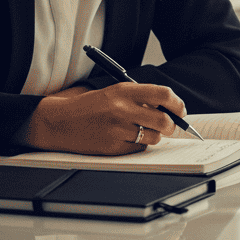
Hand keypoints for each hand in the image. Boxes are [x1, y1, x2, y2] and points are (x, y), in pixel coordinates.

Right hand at [21, 83, 185, 155]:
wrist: (59, 121)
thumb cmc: (90, 106)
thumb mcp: (115, 92)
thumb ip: (141, 97)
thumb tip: (169, 108)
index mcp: (124, 91)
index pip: (163, 94)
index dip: (177, 104)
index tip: (180, 110)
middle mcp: (122, 109)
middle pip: (164, 120)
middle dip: (172, 125)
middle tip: (170, 126)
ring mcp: (116, 129)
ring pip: (154, 136)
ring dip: (154, 136)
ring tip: (143, 131)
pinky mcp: (111, 147)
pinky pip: (138, 148)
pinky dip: (139, 145)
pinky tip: (127, 138)